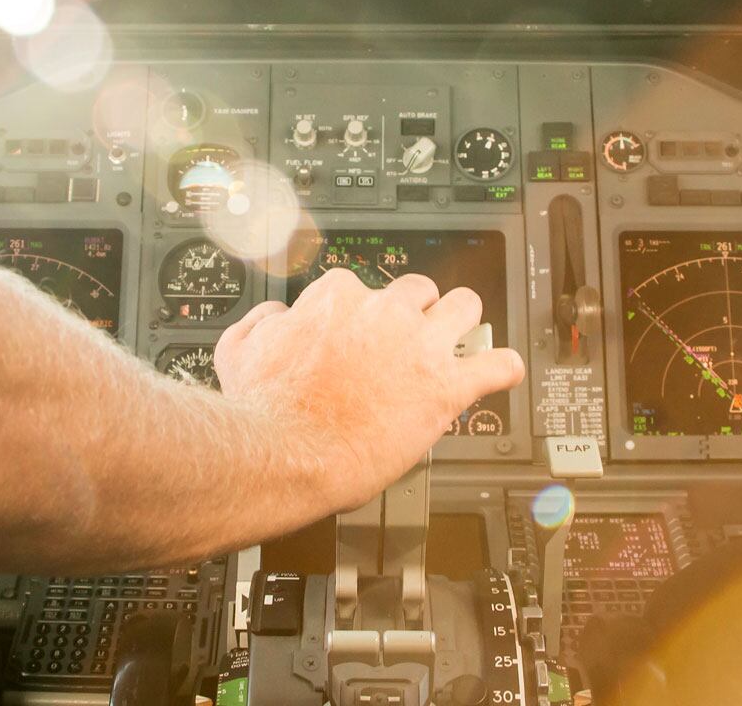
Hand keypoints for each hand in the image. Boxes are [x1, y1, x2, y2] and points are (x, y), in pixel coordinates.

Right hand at [212, 268, 524, 512]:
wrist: (286, 453)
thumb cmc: (263, 410)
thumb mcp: (238, 349)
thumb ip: (260, 322)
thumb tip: (275, 316)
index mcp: (338, 299)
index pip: (359, 288)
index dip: (360, 314)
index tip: (359, 333)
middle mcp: (384, 313)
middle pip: (418, 290)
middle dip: (416, 310)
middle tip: (410, 335)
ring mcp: (420, 346)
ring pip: (465, 307)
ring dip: (463, 321)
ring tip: (461, 338)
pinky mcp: (446, 386)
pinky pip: (496, 366)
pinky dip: (503, 368)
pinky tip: (503, 371)